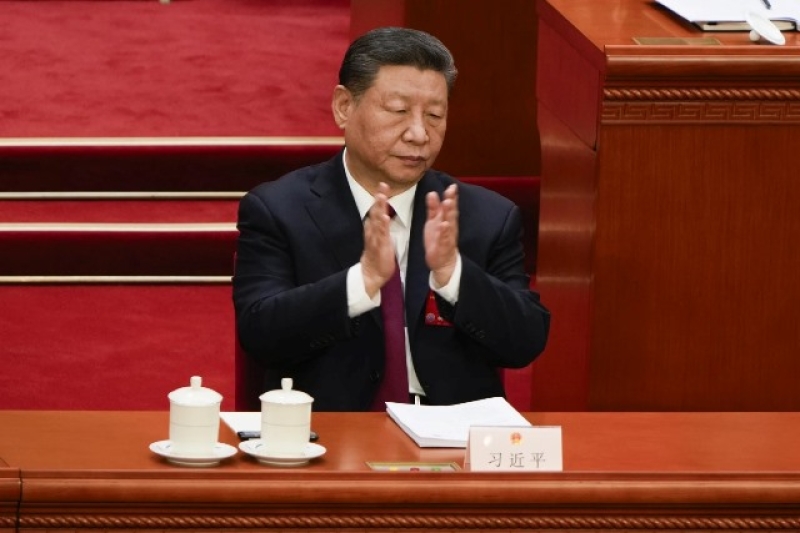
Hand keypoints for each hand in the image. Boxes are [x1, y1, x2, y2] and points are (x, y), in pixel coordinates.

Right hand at [360, 182, 396, 297]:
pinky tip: (385, 217)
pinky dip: (382, 226)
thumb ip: (379, 226)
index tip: (383, 184)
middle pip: (375, 211)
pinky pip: (380, 235)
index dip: (380, 197)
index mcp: (374, 228)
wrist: (371, 273)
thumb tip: (380, 215)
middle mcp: (373, 230)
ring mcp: (375, 238)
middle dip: (379, 198)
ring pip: (377, 220)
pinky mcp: (379, 246)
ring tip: (382, 196)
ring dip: (379, 208)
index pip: (377, 209)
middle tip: (382, 184)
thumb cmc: (377, 255)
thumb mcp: (379, 237)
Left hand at [424, 184, 458, 286]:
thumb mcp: (434, 221)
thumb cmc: (439, 239)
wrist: (442, 261)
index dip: (451, 196)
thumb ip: (433, 208)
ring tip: (447, 203)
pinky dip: (444, 231)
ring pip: (449, 223)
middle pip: (451, 212)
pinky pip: (444, 238)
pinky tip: (444, 224)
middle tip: (451, 190)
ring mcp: (447, 236)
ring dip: (448, 213)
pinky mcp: (443, 246)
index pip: (450, 206)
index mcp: (447, 220)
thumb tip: (432, 193)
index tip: (452, 185)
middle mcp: (449, 226)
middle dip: (451, 201)